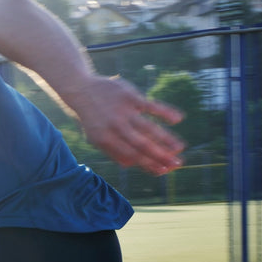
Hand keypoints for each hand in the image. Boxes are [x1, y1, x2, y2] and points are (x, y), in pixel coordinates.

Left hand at [67, 75, 185, 176]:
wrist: (81, 90)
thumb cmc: (93, 118)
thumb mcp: (96, 138)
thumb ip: (113, 151)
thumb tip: (131, 165)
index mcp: (106, 141)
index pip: (132, 156)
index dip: (149, 165)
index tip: (164, 171)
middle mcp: (115, 128)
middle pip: (142, 145)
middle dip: (161, 156)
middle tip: (177, 164)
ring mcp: (124, 112)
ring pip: (149, 128)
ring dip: (166, 139)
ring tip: (180, 148)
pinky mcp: (130, 97)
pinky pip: (151, 106)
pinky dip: (165, 112)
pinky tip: (178, 119)